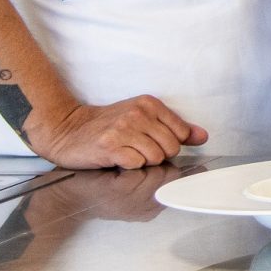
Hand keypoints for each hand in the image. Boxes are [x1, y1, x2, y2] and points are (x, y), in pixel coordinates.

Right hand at [22, 96, 206, 168]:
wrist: (68, 130)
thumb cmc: (108, 126)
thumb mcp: (143, 119)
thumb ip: (175, 127)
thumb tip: (203, 136)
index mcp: (150, 104)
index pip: (181, 133)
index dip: (170, 144)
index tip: (153, 143)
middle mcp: (138, 113)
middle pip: (170, 148)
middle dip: (157, 155)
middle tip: (138, 150)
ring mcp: (123, 129)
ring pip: (155, 158)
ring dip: (142, 162)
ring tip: (127, 154)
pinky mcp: (110, 146)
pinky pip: (136, 164)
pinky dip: (129, 166)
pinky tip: (117, 159)